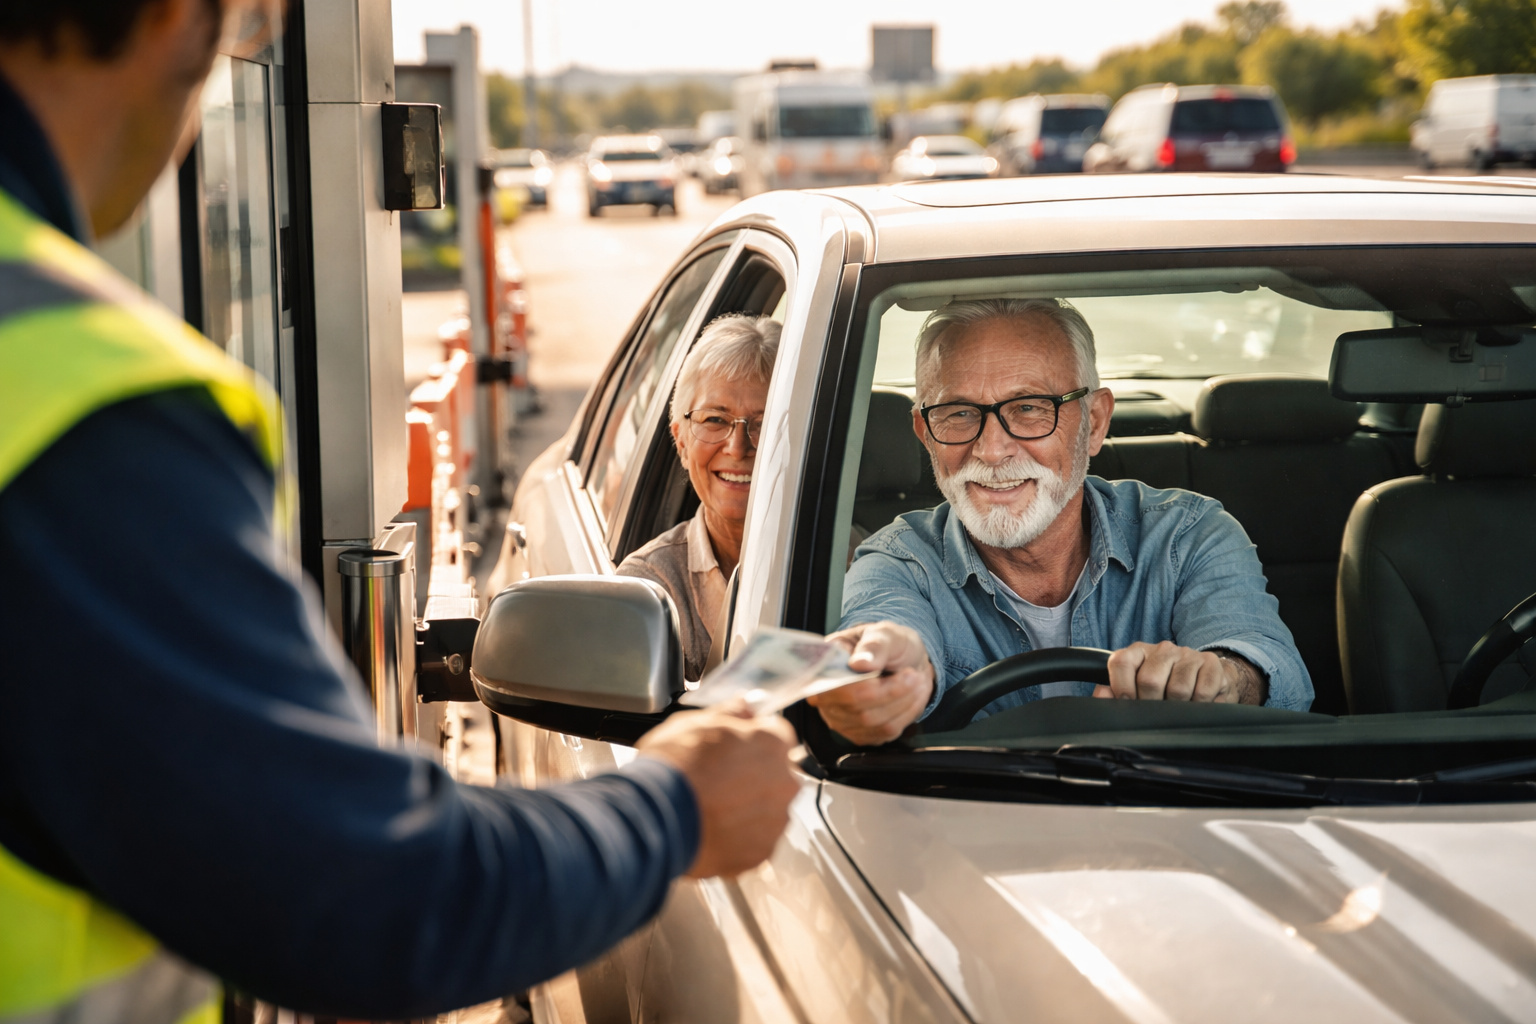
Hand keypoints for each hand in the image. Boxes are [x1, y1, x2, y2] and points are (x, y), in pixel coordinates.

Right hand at [636, 701, 798, 877]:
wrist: (655, 818)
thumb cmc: (673, 768)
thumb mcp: (694, 722)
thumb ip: (729, 713)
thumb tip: (743, 706)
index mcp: (772, 744)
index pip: (777, 734)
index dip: (754, 740)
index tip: (737, 747)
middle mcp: (783, 783)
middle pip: (776, 775)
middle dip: (754, 776)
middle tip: (719, 780)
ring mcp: (773, 821)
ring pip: (768, 810)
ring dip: (747, 808)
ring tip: (711, 808)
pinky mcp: (759, 853)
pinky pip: (754, 841)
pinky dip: (738, 837)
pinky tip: (711, 829)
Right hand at [808, 622, 934, 744]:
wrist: (903, 661)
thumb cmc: (889, 645)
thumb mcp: (886, 633)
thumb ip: (875, 645)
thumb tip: (859, 663)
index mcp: (823, 666)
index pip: (839, 688)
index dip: (871, 687)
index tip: (905, 674)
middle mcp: (824, 695)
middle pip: (859, 709)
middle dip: (895, 694)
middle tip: (915, 676)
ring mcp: (838, 717)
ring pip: (874, 723)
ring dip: (903, 704)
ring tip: (916, 684)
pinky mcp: (857, 732)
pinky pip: (883, 733)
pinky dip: (904, 715)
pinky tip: (910, 698)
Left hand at [1093, 642, 1265, 704]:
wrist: (1206, 678)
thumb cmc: (1166, 685)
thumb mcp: (1137, 687)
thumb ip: (1113, 692)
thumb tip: (1101, 697)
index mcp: (1139, 652)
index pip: (1121, 662)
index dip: (1121, 688)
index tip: (1128, 702)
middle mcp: (1163, 649)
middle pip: (1150, 680)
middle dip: (1152, 703)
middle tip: (1157, 710)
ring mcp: (1188, 654)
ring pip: (1178, 690)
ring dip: (1178, 707)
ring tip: (1178, 706)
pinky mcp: (1211, 664)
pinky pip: (1202, 693)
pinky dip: (1199, 705)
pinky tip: (1196, 703)